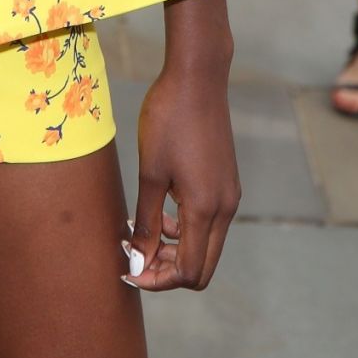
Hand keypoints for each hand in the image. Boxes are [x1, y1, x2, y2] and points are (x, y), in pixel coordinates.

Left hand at [126, 61, 240, 291]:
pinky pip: (208, 222)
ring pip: (205, 245)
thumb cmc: (169, 119)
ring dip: (174, 247)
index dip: (157, 279)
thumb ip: (147, 221)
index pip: (188, 271)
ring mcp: (229, 195)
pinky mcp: (226, 182)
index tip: (128, 268)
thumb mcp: (150, 172)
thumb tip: (138, 261)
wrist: (197, 77)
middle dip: (167, 269)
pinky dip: (184, 227)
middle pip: (201, 266)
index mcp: (206, 209)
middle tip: (133, 252)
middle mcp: (225, 208)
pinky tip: (159, 207)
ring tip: (141, 227)